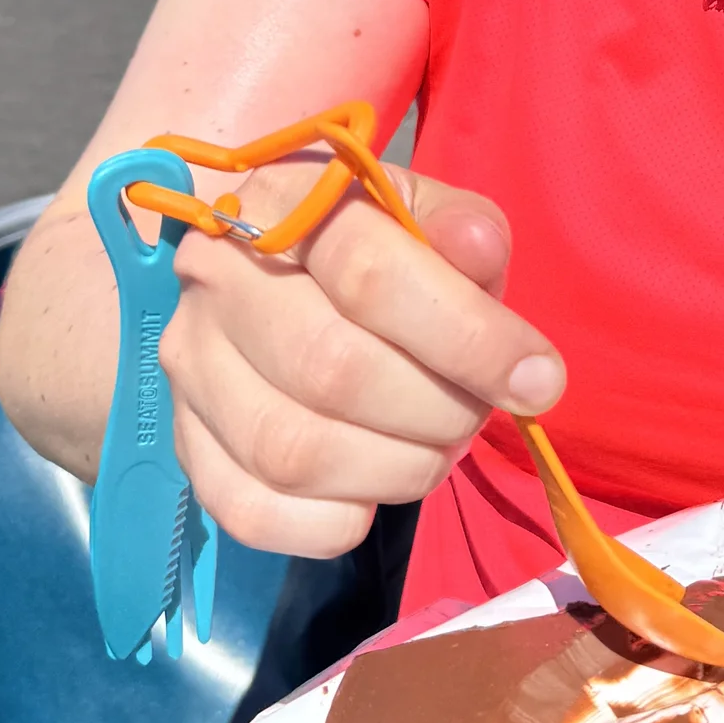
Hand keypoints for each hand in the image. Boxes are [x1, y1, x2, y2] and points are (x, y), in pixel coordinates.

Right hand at [158, 158, 565, 557]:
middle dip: (439, 410)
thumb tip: (478, 252)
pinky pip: (253, 513)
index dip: (469, 338)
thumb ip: (462, 229)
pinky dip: (333, 523)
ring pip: (294, 451)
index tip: (538, 379)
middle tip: (479, 413)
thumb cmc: (373, 240)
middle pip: (332, 370)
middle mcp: (216, 278)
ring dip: (398, 469)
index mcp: (281, 200)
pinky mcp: (185, 442)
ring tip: (437, 448)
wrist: (274, 268)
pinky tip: (374, 491)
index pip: (370, 273)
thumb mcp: (424, 211)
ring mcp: (190, 365)